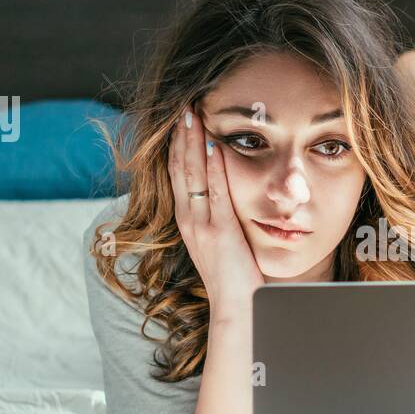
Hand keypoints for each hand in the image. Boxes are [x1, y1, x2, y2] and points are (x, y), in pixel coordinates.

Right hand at [167, 104, 263, 314]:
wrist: (237, 308)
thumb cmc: (235, 277)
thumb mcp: (222, 241)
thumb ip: (219, 217)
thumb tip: (226, 197)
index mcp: (188, 221)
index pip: (178, 174)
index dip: (178, 146)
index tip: (182, 120)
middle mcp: (189, 219)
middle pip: (179, 168)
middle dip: (180, 135)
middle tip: (183, 105)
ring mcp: (201, 225)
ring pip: (192, 175)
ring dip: (192, 142)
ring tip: (192, 114)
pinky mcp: (219, 231)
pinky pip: (215, 192)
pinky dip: (214, 166)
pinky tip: (215, 144)